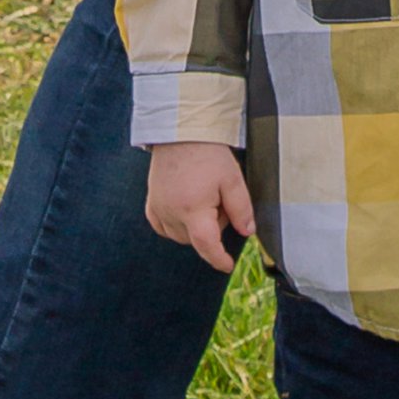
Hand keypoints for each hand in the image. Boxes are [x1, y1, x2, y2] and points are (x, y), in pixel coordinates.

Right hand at [146, 140, 255, 272]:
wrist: (181, 132)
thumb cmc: (208, 153)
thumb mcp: (232, 179)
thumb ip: (241, 209)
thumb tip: (248, 232)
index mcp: (193, 209)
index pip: (207, 246)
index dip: (219, 259)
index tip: (228, 265)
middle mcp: (171, 213)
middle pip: (196, 239)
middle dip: (212, 227)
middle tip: (220, 200)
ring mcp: (158, 209)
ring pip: (180, 235)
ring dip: (195, 226)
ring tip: (204, 197)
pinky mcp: (151, 204)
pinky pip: (163, 226)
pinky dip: (176, 224)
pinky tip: (186, 206)